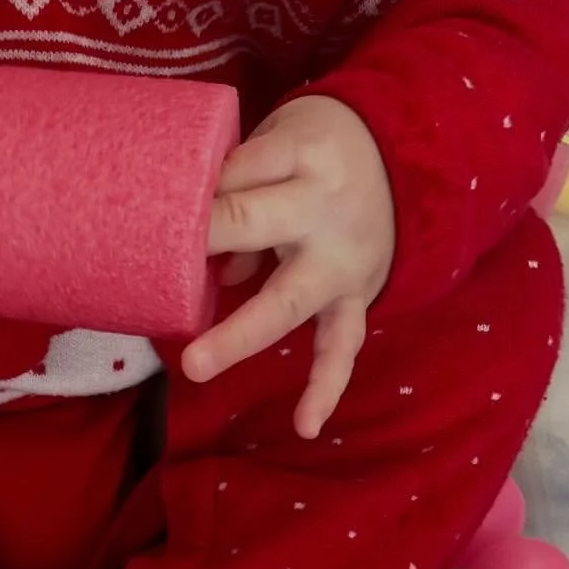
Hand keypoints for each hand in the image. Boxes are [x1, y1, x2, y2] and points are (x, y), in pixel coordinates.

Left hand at [184, 95, 395, 439]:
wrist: (409, 161)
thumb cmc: (318, 152)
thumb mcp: (283, 142)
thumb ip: (241, 186)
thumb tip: (199, 255)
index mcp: (301, 156)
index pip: (241, 169)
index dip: (200, 190)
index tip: (159, 207)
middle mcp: (322, 210)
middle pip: (256, 223)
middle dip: (209, 237)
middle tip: (159, 266)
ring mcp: (340, 262)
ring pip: (289, 300)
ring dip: (240, 333)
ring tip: (197, 365)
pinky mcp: (355, 298)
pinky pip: (342, 346)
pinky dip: (326, 386)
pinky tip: (305, 426)